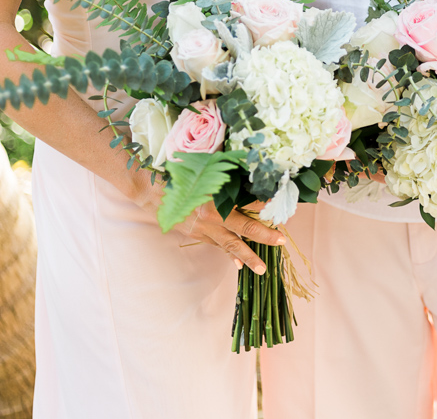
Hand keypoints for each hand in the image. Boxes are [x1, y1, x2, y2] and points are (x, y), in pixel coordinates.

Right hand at [132, 177, 284, 274]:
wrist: (149, 190)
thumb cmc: (179, 176)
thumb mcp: (204, 174)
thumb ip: (226, 179)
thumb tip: (249, 176)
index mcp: (214, 203)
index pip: (246, 210)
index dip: (264, 212)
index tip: (280, 214)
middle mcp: (210, 219)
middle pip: (242, 231)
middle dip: (263, 237)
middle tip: (281, 243)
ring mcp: (202, 230)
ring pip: (229, 245)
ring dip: (246, 256)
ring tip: (261, 268)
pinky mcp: (196, 234)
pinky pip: (216, 245)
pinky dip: (228, 253)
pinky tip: (238, 263)